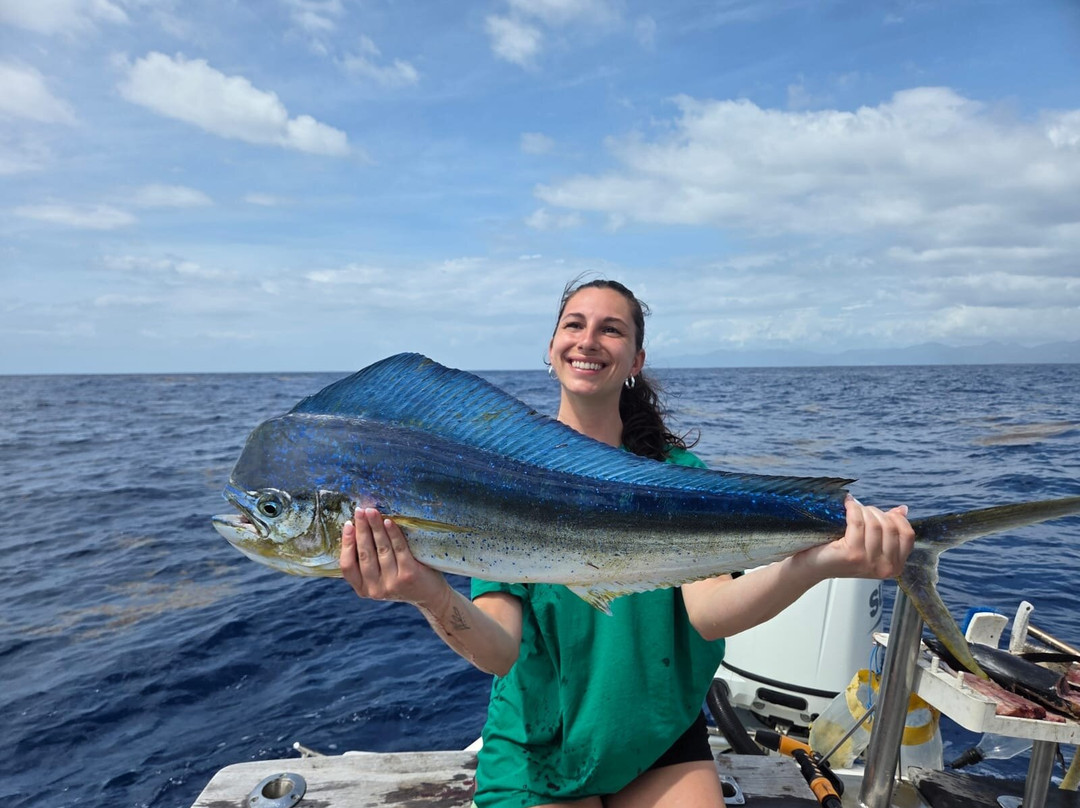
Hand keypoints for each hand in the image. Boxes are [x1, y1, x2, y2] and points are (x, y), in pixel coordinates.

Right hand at [339, 507, 447, 607]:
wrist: (430, 596)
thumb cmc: (401, 580)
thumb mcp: (380, 579)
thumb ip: (368, 564)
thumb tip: (357, 529)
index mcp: (363, 590)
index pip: (347, 566)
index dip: (346, 544)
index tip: (348, 525)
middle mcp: (375, 589)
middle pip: (364, 554)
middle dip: (361, 529)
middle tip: (360, 511)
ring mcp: (392, 583)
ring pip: (381, 549)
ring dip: (375, 527)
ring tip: (372, 512)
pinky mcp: (409, 575)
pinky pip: (399, 548)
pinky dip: (393, 533)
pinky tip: (388, 522)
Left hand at [800, 495, 915, 579]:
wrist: (815, 565)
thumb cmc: (842, 554)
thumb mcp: (871, 544)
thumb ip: (889, 529)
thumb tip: (903, 510)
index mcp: (895, 566)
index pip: (907, 535)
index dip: (896, 519)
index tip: (882, 513)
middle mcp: (885, 567)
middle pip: (890, 526)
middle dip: (875, 512)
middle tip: (861, 510)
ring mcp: (869, 562)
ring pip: (874, 523)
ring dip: (862, 510)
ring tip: (852, 509)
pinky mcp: (852, 554)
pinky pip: (857, 522)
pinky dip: (852, 509)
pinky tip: (847, 505)